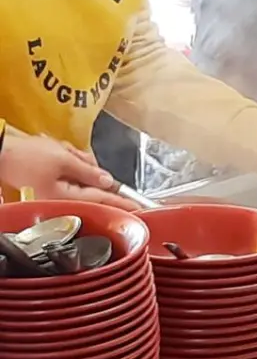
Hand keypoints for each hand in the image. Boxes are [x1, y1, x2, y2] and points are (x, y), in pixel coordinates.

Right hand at [0, 134, 137, 209]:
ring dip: (76, 161)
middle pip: (92, 186)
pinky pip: (70, 174)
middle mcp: (62, 200)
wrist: (1, 151)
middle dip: (87, 167)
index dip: (123, 202)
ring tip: (61, 151)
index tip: (140, 207)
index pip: (102, 200)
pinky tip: (57, 152)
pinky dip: (68, 161)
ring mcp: (56, 193)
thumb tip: (108, 182)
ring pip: (82, 177)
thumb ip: (88, 172)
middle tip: (72, 155)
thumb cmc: (26, 156)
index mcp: (65, 198)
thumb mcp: (63, 159)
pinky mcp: (51, 185)